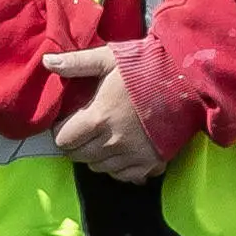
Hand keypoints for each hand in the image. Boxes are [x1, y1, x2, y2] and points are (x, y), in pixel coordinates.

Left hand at [36, 44, 166, 184]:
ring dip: (94, 156)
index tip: (66, 121)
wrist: (189, 81)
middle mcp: (113, 142)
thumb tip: (46, 61)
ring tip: (101, 138)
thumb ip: (76, 63)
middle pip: (79, 156)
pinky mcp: (152, 163)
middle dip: (75, 144)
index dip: (60, 131)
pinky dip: (117, 168)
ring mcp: (134, 156)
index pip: (64, 140)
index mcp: (99, 118)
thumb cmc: (146, 67)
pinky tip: (120, 152)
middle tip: (81, 130)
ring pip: (99, 167)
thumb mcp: (108, 59)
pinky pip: (123, 176)